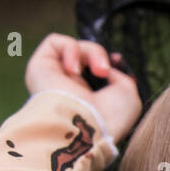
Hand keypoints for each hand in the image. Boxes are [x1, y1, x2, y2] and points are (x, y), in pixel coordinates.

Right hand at [25, 33, 141, 148]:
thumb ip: (121, 77)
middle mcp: (70, 89)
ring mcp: (54, 78)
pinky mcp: (40, 67)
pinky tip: (75, 71)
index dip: (109, 60)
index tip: (118, 60)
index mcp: (90, 100)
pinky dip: (71, 50)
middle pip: (86, 57)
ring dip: (92, 53)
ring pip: (75, 49)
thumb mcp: (129, 96)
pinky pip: (55, 42)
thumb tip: (104, 67)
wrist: (85, 128)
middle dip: (100, 56)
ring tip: (98, 71)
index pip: (96, 70)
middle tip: (105, 71)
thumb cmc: (110, 117)